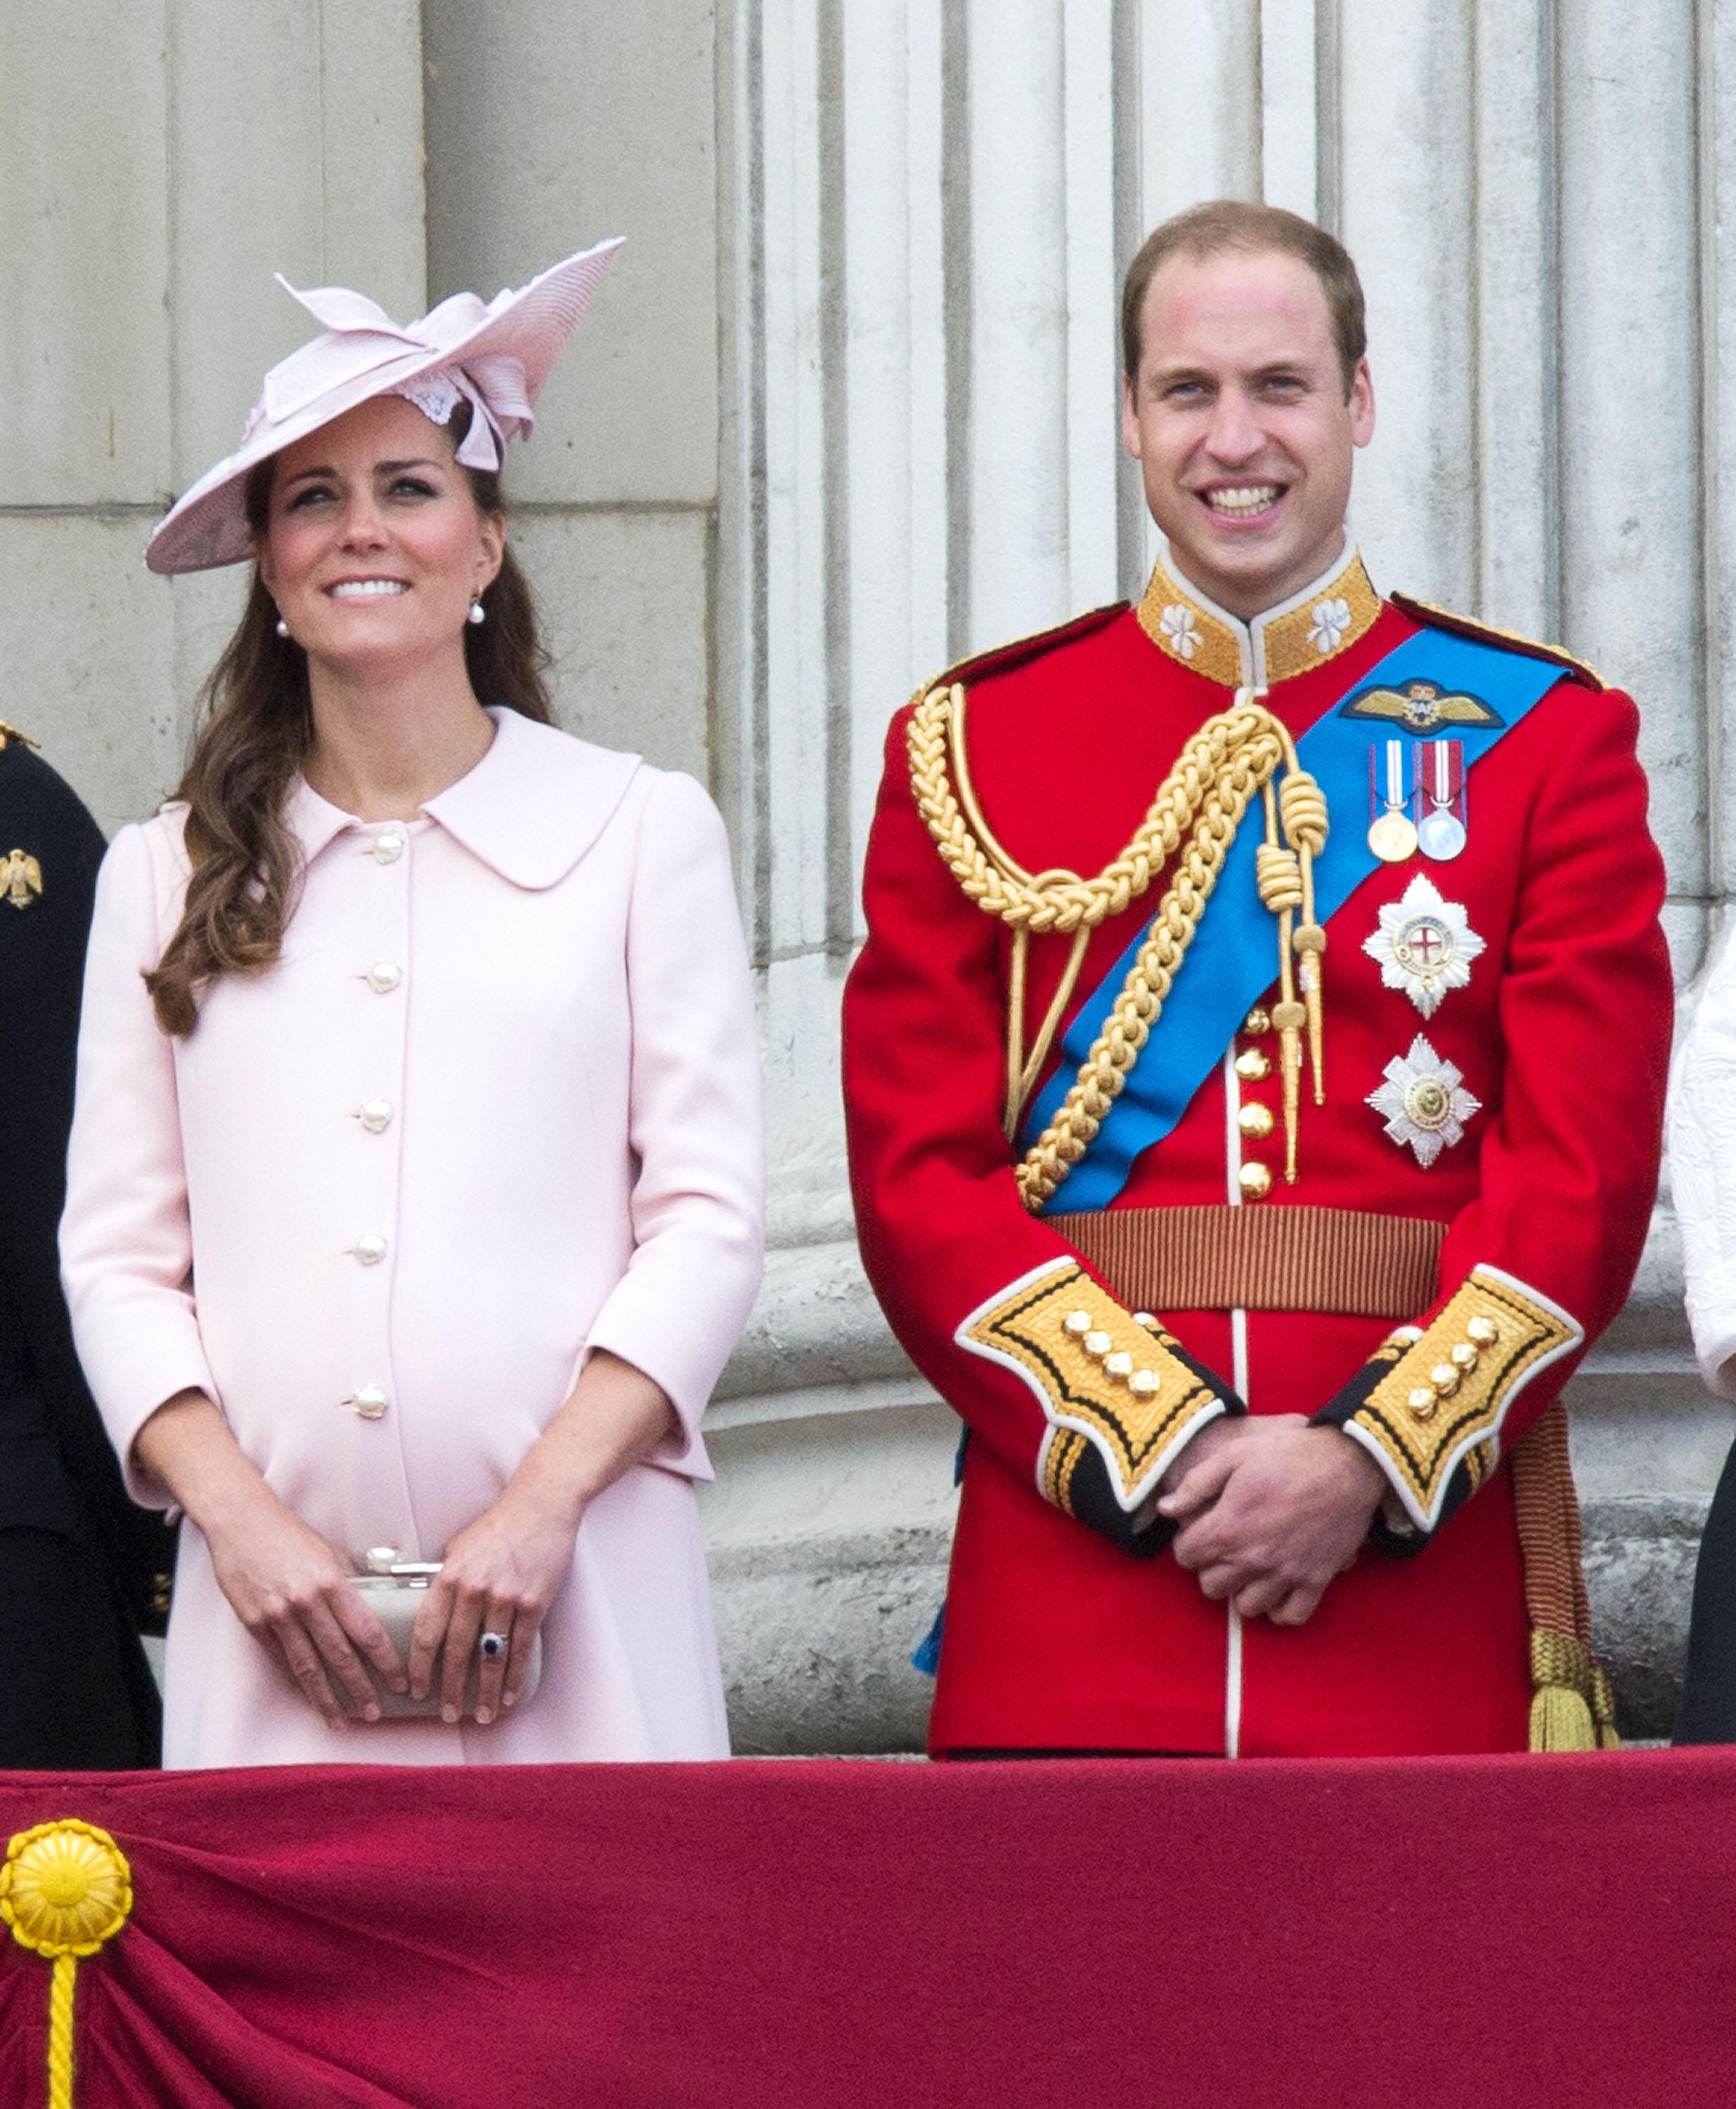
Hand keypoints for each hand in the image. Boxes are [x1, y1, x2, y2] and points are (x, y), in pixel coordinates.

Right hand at [204, 1489, 406, 1725]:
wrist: (242, 1523)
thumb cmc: (290, 1535)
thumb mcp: (329, 1553)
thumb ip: (349, 1583)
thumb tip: (371, 1609)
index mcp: (332, 1582)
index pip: (367, 1630)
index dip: (385, 1660)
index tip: (400, 1681)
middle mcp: (306, 1602)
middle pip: (339, 1656)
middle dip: (359, 1688)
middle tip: (374, 1712)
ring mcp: (278, 1616)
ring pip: (308, 1667)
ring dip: (326, 1698)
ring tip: (341, 1720)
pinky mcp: (254, 1623)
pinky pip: (280, 1661)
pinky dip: (297, 1683)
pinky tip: (309, 1698)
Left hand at [407, 1486, 580, 1723]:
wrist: (541, 1505)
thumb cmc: (497, 1525)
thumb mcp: (458, 1546)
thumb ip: (444, 1578)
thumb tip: (431, 1607)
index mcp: (449, 1576)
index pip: (426, 1632)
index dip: (419, 1667)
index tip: (416, 1691)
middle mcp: (474, 1590)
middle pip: (456, 1652)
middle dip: (449, 1689)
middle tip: (446, 1715)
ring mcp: (505, 1598)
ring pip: (490, 1657)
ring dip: (484, 1692)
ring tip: (481, 1716)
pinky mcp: (533, 1603)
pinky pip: (520, 1649)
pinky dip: (514, 1677)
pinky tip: (508, 1696)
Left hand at [1160, 1421, 1385, 1624]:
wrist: (1348, 1463)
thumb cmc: (1288, 1454)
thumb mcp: (1234, 1454)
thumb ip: (1195, 1484)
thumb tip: (1165, 1509)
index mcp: (1229, 1527)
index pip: (1186, 1557)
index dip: (1188, 1542)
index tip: (1200, 1531)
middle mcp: (1253, 1559)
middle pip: (1211, 1587)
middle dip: (1210, 1568)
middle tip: (1224, 1548)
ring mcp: (1286, 1574)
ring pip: (1246, 1607)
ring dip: (1242, 1589)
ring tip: (1249, 1567)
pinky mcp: (1316, 1581)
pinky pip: (1290, 1616)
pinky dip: (1280, 1608)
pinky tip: (1276, 1588)